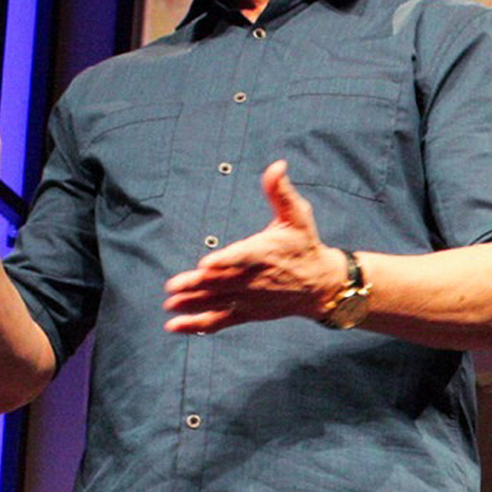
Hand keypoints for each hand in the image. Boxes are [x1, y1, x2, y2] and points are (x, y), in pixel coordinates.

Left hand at [162, 160, 346, 333]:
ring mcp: (250, 299)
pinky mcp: (247, 312)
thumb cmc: (305, 245)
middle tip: (173, 286)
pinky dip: (198, 325)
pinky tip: (174, 326)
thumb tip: (277, 165)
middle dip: (197, 285)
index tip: (206, 264)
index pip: (243, 257)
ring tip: (169, 305)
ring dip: (192, 305)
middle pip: (223, 282)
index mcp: (265, 253)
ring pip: (217, 302)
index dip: (225, 261)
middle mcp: (255, 279)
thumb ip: (281, 192)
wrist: (323, 285)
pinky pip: (220, 321)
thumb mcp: (298, 215)